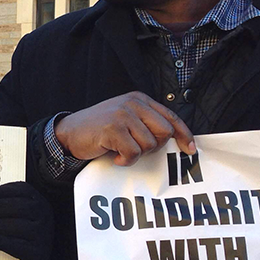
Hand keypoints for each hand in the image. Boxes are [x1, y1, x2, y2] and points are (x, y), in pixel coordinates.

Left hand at [0, 182, 52, 259]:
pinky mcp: (37, 253)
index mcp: (37, 200)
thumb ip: (3, 200)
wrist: (37, 256)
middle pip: (16, 207)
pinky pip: (16, 246)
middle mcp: (43, 215)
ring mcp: (42, 234)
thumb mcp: (19, 211)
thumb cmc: (22, 230)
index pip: (19, 190)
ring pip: (16, 226)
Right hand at [54, 91, 195, 165]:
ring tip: (122, 151)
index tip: (190, 150)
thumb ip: (146, 122)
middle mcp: (132, 103)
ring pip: (149, 144)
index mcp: (139, 99)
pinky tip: (116, 156)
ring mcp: (122, 115)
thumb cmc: (98, 130)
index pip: (171, 116)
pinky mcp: (113, 129)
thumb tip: (174, 139)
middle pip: (165, 131)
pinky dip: (126, 160)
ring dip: (137, 154)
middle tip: (137, 149)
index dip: (184, 135)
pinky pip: (133, 153)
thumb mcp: (125, 118)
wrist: (68, 133)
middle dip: (154, 146)